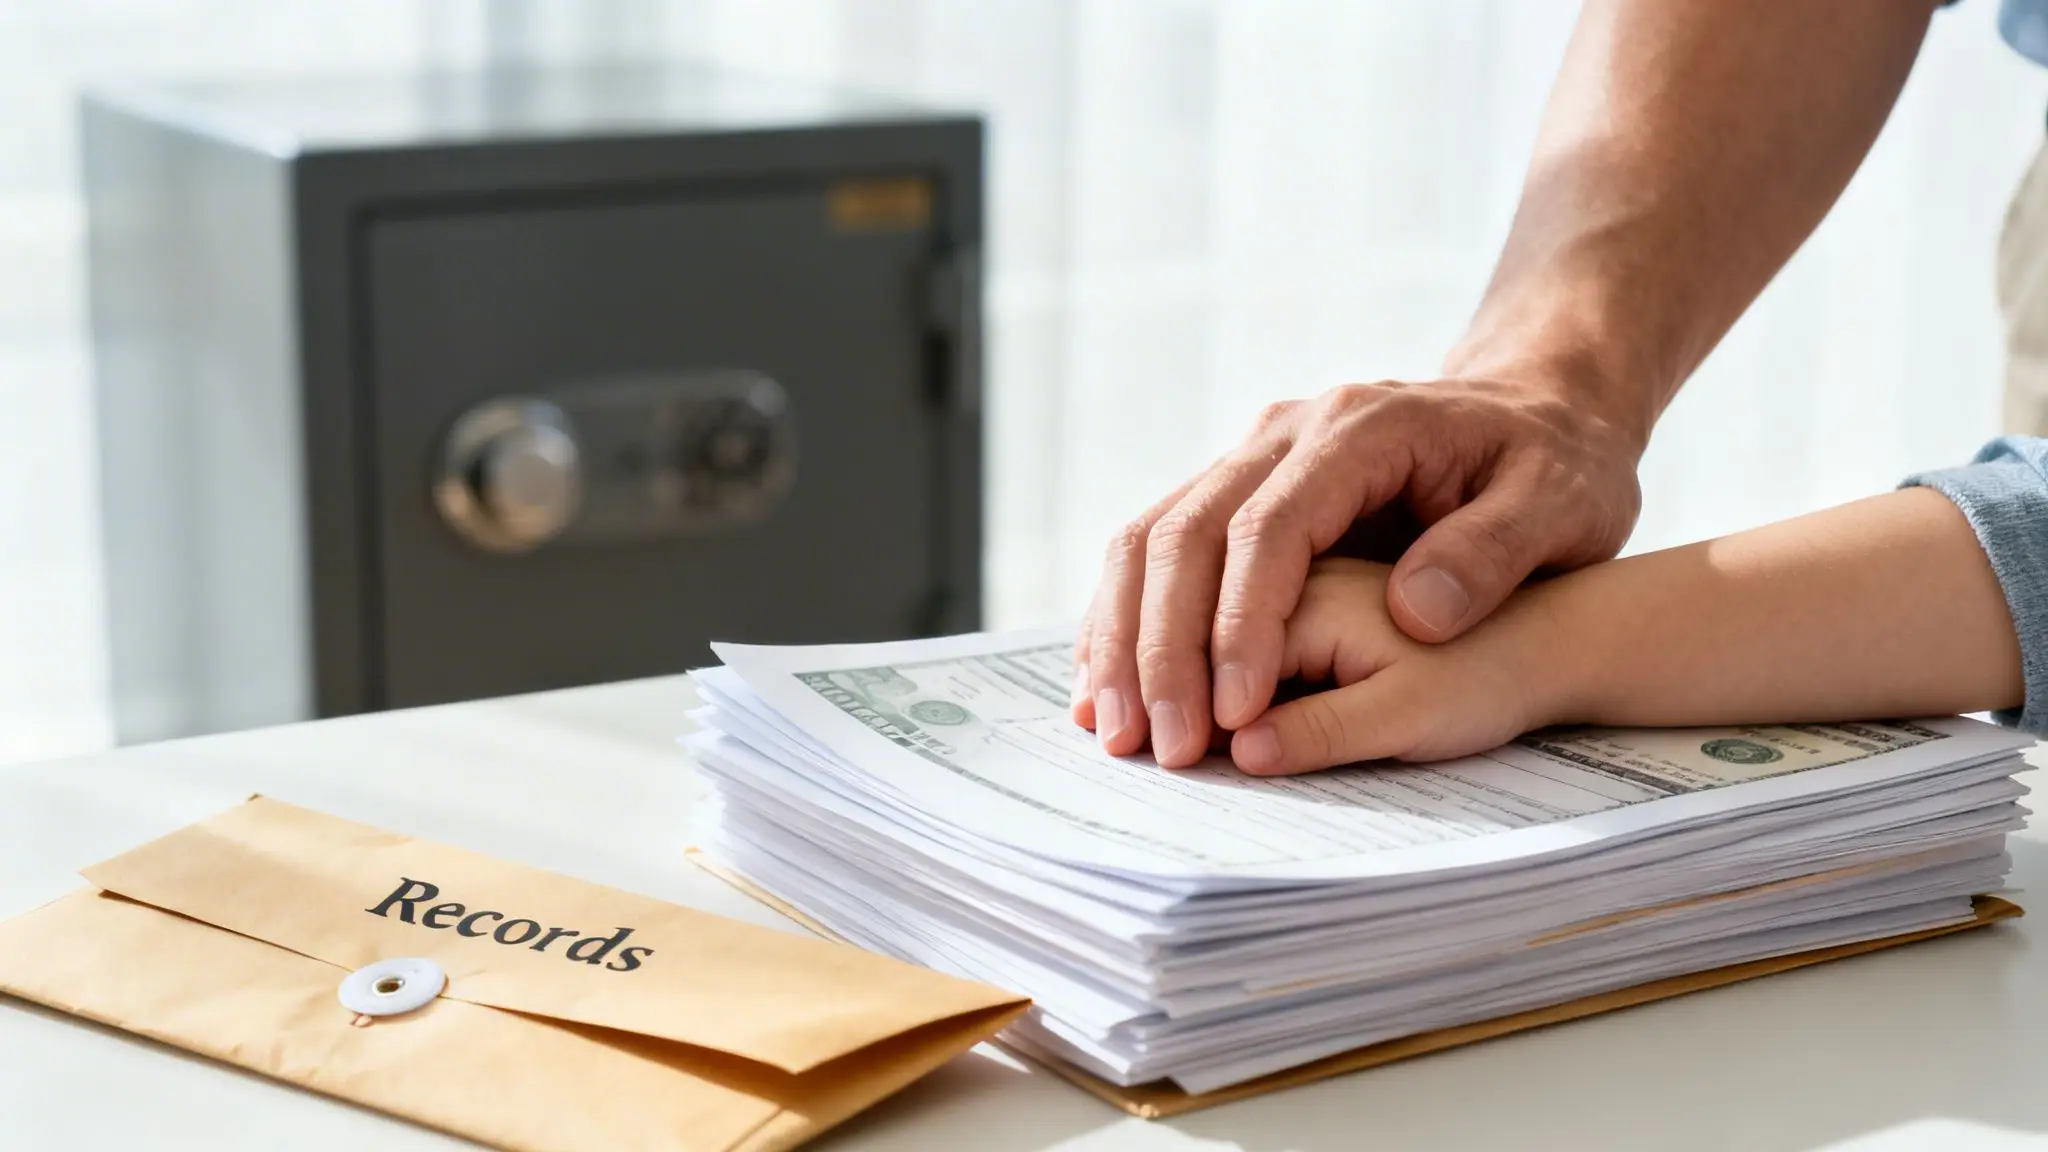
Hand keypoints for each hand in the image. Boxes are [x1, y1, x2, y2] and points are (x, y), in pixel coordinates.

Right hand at [1071, 375, 1643, 767]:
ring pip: (1152, 537)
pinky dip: (1126, 619)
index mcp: (1360, 430)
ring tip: (1111, 731)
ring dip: (1122, 637)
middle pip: (1187, 532)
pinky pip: (1159, 549)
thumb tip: (1412, 610)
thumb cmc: (1555, 466)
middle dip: (1161, 646)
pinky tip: (1110, 687)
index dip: (1240, 623)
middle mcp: (1286, 433)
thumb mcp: (1563, 504)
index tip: (1233, 712)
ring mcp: (1253, 457)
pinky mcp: (1240, 492)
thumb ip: (1492, 551)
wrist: (1538, 413)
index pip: (1269, 527)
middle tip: (1155, 746)